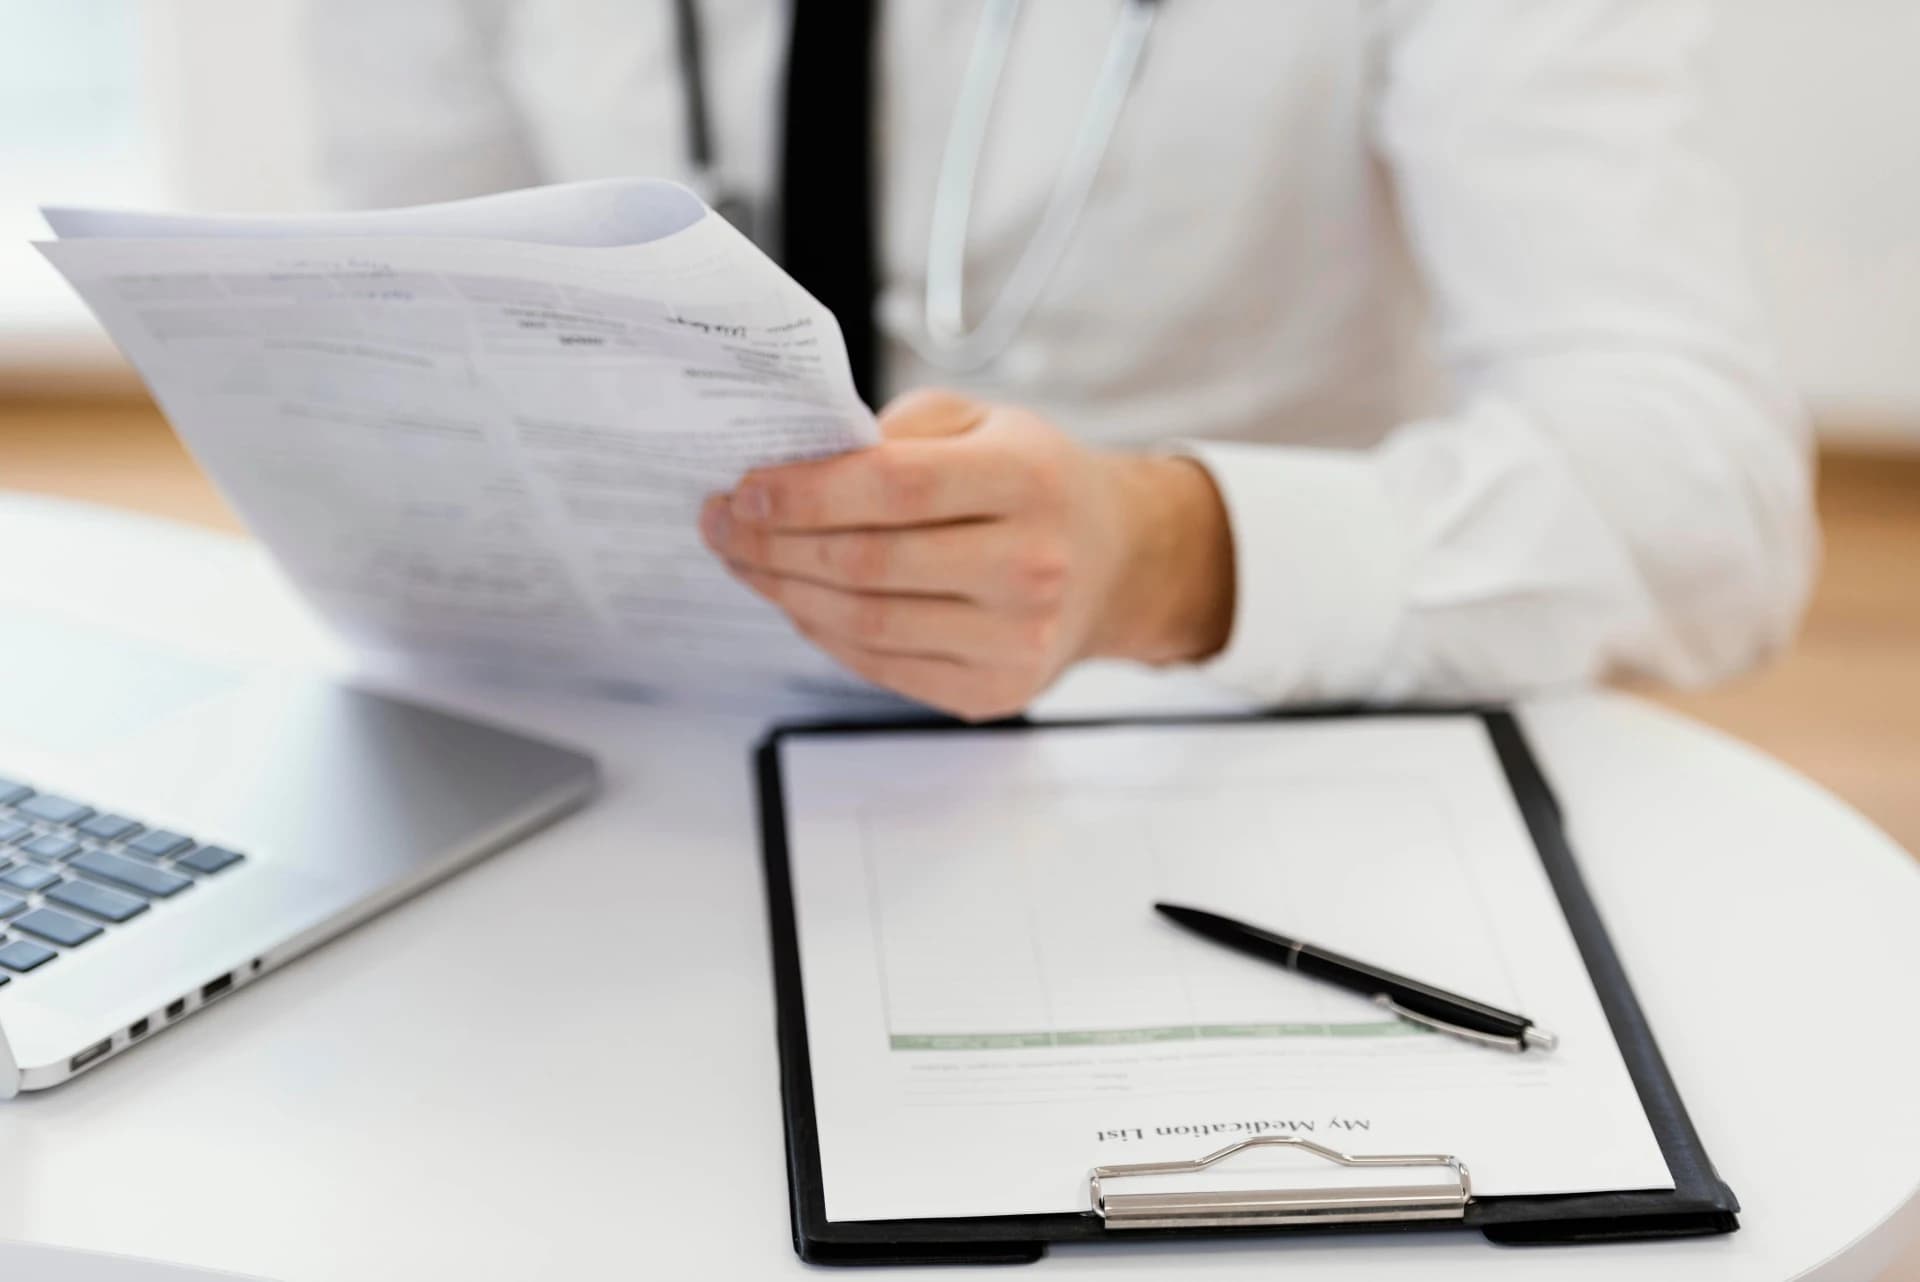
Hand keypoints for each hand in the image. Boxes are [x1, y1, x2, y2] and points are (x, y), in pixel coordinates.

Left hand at [700, 389, 1234, 720]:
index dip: (807, 492)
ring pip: (865, 624)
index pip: (895, 489)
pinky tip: (795, 600)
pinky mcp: (996, 691)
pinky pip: (882, 667)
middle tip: (721, 523)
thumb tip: (791, 467)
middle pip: (868, 564)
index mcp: (1028, 478)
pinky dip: (823, 634)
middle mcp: (1031, 564)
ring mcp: (1016, 640)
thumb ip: (896, 435)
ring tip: (744, 560)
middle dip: (774, 544)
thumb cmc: (1035, 482)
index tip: (744, 487)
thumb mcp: (983, 422)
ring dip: (785, 592)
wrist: (1118, 561)